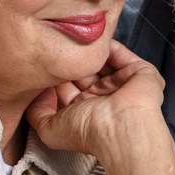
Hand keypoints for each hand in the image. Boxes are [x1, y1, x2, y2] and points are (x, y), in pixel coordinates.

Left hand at [26, 41, 174, 174]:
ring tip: (75, 41)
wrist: (120, 128)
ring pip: (101, 60)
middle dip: (69, 60)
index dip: (53, 75)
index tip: (42, 64)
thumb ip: (37, 112)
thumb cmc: (89, 132)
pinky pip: (121, 53)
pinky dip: (108, 45)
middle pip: (82, 71)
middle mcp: (102, 97)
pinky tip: (94, 42)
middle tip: (57, 48)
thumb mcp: (49, 130)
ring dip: (88, 52)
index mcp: (85, 111)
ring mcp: (121, 84)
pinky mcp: (138, 72)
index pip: (66, 87)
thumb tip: (37, 92)